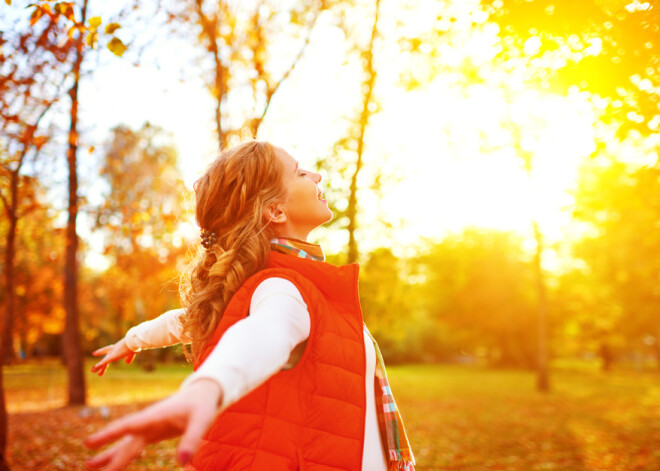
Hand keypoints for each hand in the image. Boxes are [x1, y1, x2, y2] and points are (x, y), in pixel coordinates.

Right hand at [84, 378, 222, 470]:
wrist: (202, 394)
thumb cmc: (202, 406)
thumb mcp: (201, 421)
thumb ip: (192, 440)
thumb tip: (182, 462)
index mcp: (155, 416)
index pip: (129, 425)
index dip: (109, 434)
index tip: (90, 442)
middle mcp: (147, 422)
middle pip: (124, 439)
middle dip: (107, 451)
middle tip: (87, 464)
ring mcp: (148, 427)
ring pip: (125, 443)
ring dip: (110, 455)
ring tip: (89, 465)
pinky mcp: (152, 433)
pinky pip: (133, 446)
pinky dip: (121, 455)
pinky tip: (111, 464)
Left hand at [91, 339, 135, 375]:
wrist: (133, 341)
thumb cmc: (134, 344)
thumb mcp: (132, 352)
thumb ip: (129, 357)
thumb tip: (127, 362)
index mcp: (118, 347)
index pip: (107, 349)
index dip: (101, 351)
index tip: (93, 353)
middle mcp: (113, 350)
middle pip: (105, 357)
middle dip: (100, 362)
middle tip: (93, 367)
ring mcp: (112, 353)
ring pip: (103, 361)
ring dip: (98, 367)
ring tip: (92, 371)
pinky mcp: (112, 357)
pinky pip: (104, 362)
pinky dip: (99, 366)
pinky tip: (94, 369)